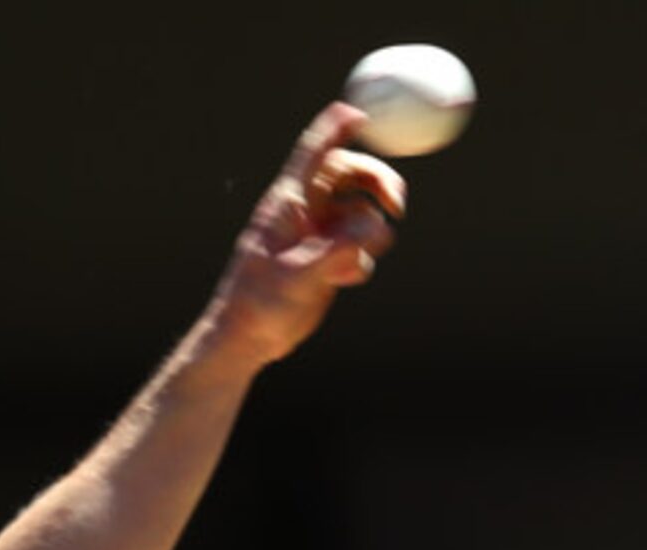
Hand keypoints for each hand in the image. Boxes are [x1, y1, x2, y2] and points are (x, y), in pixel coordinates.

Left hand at [206, 101, 406, 369]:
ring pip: (363, 212)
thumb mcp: (298, 276)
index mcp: (287, 204)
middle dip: (379, 182)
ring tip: (357, 260)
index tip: (359, 113)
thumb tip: (377, 227)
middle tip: (397, 205)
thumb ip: (338, 250)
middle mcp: (306, 212)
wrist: (249, 340)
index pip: (314, 154)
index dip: (334, 129)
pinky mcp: (329, 256)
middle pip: (352, 174)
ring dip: (373, 230)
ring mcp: (320, 233)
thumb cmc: (257, 305)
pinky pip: (361, 247)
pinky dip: (361, 261)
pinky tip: (340, 283)